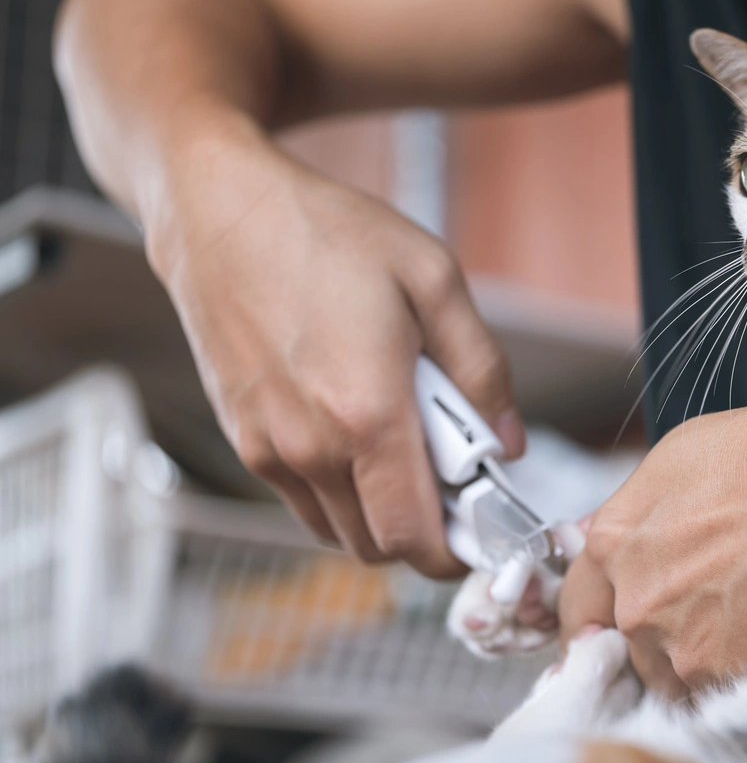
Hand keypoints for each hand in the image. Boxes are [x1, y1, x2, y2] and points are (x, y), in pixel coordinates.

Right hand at [146, 116, 523, 573]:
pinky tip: (359, 435)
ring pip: (339, 532)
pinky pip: (304, 502)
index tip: (483, 527)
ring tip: (406, 448)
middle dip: (425, 532)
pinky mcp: (243, 440)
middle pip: (379, 548)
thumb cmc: (331, 236)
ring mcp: (269, 451)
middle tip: (452, 478)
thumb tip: (509, 443)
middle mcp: (312, 448)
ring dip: (381, 515)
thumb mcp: (434, 280)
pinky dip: (341, 494)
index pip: (416, 538)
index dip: (457, 551)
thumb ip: (483, 369)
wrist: (221, 211)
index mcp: (368, 414)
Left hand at [558, 376, 746, 696]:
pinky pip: (722, 689)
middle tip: (711, 602)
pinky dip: (742, 673)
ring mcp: (681, 646)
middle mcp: (636, 599)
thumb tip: (618, 533)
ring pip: (673, 672)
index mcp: (615, 540)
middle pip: (629, 639)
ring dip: (699, 656)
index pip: (578, 598)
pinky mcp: (732, 677)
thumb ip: (639, 509)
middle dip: (660, 627)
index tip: (616, 617)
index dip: (597, 608)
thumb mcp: (685, 453)